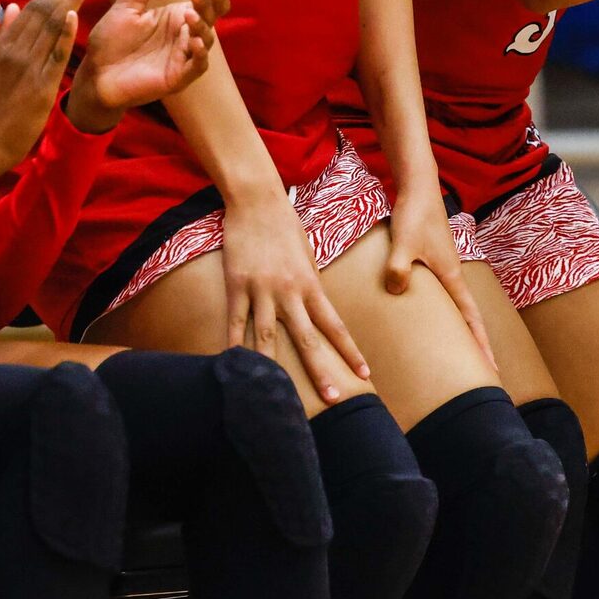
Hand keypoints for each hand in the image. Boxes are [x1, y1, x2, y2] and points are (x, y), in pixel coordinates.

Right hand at [0, 0, 90, 182]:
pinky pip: (55, 55)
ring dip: (71, 0)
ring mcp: (28, 67)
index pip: (31, 9)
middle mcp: (15, 50)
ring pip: (50, 26)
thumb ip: (2, 38)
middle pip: (44, 11)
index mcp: (3, 45)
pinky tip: (74, 15)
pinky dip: (64, 34)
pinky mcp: (41, 85)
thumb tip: (9, 7)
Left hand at [67, 0, 221, 132]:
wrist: (95, 72)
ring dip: (203, 27)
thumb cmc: (110, 39)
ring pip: (208, 40)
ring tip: (189, 15)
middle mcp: (184, 36)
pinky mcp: (178, 77)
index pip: (208, 4)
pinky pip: (198, 66)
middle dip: (210, 6)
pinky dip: (201, 54)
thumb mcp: (129, 4)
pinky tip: (195, 42)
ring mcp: (182, 57)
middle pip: (212, 19)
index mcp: (176, 18)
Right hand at [223, 183, 369, 402]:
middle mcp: (289, 291)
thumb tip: (316, 309)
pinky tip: (234, 366)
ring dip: (275, 368)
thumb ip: (310, 285)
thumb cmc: (285, 226)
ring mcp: (262, 290)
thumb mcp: (307, 256)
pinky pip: (235, 321)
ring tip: (277, 395)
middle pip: (308, 338)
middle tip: (333, 398)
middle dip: (321, 370)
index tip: (364, 372)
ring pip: (269, 336)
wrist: (257, 200)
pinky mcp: (237, 285)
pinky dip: (234, 345)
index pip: (335, 324)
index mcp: (311, 284)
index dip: (350, 350)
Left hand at [383, 179, 495, 370]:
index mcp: (451, 276)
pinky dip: (441, 310)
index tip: (491, 368)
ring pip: (455, 305)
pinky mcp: (431, 260)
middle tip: (482, 370)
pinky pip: (440, 293)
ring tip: (458, 350)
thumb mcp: (403, 242)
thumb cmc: (414, 214)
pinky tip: (427, 316)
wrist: (418, 187)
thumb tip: (398, 292)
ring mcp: (443, 267)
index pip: (470, 318)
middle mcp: (452, 275)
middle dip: (476, 343)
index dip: (481, 344)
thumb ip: (398, 267)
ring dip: (460, 327)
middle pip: (468, 316)